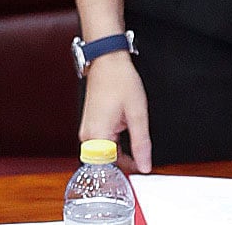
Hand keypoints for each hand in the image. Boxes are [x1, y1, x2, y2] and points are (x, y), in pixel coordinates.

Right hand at [79, 51, 151, 173]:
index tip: (142, 167)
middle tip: (143, 155)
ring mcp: (86, 130)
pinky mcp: (89, 125)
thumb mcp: (137, 113)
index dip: (129, 171)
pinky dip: (114, 145)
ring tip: (135, 141)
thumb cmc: (119, 80)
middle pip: (107, 163)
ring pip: (105, 154)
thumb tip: (145, 165)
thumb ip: (141, 143)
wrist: (107, 61)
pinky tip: (125, 135)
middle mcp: (87, 136)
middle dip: (126, 163)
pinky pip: (102, 144)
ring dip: (120, 154)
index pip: (111, 168)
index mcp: (97, 135)